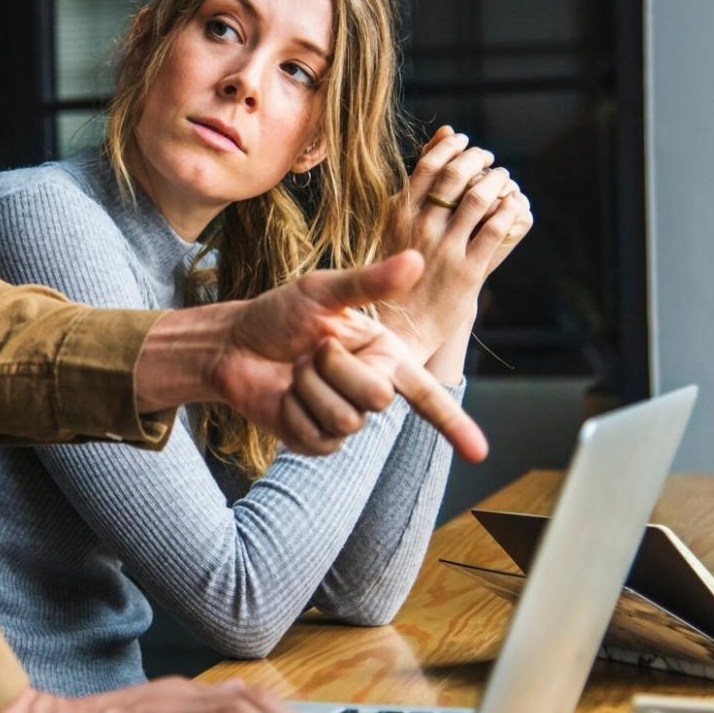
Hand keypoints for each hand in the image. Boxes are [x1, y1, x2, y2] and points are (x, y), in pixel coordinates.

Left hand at [200, 251, 486, 461]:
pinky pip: (316, 436)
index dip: (454, 424)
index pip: (427, 394)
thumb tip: (417, 260)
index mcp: (383, 355)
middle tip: (312, 350)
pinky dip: (293, 411)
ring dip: (310, 388)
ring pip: (345, 419)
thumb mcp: (321, 291)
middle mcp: (370, 388)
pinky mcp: (314, 441)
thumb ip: (368, 282)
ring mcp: (343, 419)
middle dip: (335, 367)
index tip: (479, 452)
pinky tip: (284, 396)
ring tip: (296, 370)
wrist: (233, 344)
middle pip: (377, 397)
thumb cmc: (278, 314)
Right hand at [378, 126, 531, 366]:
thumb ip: (415, 186)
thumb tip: (440, 136)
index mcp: (397, 215)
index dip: (451, 147)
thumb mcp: (394, 226)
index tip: (463, 141)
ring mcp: (445, 250)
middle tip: (488, 158)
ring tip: (502, 178)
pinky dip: (509, 210)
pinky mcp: (468, 271)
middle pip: (456, 176)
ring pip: (480, 198)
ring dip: (498, 180)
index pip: (428, 165)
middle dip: (478, 159)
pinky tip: (512, 205)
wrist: (399, 326)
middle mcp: (420, 228)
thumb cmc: (394, 272)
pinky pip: (496, 229)